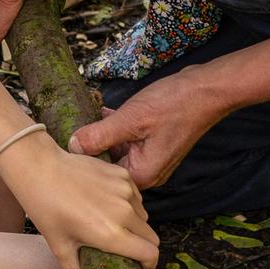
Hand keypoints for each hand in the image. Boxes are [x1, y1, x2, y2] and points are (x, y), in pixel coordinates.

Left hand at [0, 134, 156, 268]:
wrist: (40, 168)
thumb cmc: (45, 206)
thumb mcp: (58, 244)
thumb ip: (74, 268)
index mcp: (111, 234)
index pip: (150, 253)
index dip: (148, 264)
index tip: (140, 267)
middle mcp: (124, 212)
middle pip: (151, 236)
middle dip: (142, 246)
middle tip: (126, 249)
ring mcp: (125, 190)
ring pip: (144, 215)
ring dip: (135, 224)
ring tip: (112, 224)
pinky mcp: (122, 174)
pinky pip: (135, 196)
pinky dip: (128, 204)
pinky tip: (107, 203)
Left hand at [70, 73, 223, 190]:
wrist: (206, 89)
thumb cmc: (173, 105)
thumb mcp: (130, 120)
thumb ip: (99, 135)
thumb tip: (72, 147)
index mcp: (142, 174)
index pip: (102, 179)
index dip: (82, 164)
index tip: (63, 151)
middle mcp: (147, 171)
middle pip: (108, 167)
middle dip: (91, 149)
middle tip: (68, 131)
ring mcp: (151, 157)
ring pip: (116, 151)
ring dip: (102, 136)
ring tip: (82, 119)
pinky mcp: (153, 142)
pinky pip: (127, 140)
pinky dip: (115, 128)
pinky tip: (102, 112)